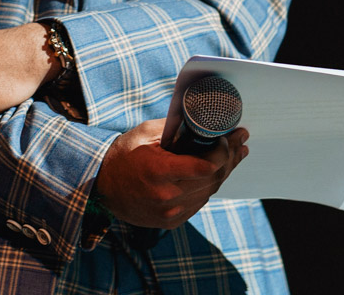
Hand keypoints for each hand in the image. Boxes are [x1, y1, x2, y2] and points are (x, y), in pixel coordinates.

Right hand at [92, 119, 248, 229]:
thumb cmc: (124, 154)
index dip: (224, 152)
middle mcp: (167, 197)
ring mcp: (169, 213)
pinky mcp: (171, 221)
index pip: (206, 166)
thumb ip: (177, 129)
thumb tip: (204, 121)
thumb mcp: (146, 133)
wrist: (102, 186)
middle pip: (213, 179)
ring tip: (234, 156)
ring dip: (223, 173)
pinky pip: (199, 203)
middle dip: (231, 159)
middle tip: (241, 142)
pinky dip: (209, 186)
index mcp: (160, 172)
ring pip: (209, 192)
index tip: (231, 136)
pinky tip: (215, 173)